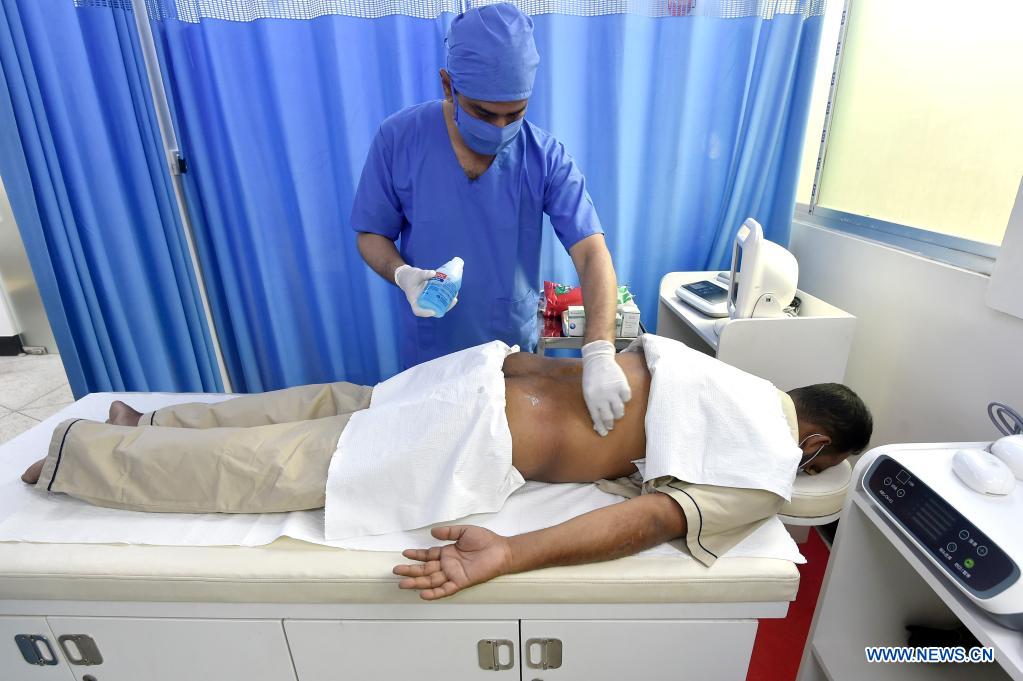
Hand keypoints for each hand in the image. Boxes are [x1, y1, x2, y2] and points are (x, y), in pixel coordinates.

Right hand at [393, 525, 511, 599]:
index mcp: (448, 553)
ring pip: (431, 580)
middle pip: (425, 569)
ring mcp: (453, 574)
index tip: (405, 554)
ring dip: (417, 582)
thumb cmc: (486, 541)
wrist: (501, 551)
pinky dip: (434, 593)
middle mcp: (448, 565)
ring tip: (403, 583)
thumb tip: (433, 532)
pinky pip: (445, 589)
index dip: (416, 555)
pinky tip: (423, 594)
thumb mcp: (464, 531)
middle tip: (397, 571)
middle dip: (410, 570)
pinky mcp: (460, 581)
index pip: (428, 556)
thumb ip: (448, 532)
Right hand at [394, 264, 458, 316]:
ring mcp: (428, 301)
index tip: (433, 312)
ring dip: (447, 302)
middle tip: (452, 300)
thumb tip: (433, 273)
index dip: (425, 313)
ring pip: (438, 305)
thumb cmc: (410, 278)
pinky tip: (453, 292)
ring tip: (455, 296)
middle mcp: (422, 303)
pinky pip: (440, 299)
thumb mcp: (415, 275)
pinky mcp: (432, 297)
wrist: (409, 277)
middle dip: (443, 307)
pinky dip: (446, 297)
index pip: (418, 311)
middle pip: (432, 309)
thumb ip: (423, 274)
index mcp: (414, 301)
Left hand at [581, 340, 631, 436]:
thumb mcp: (587, 392)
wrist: (598, 360)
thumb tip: (598, 423)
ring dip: (618, 414)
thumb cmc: (591, 378)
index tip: (604, 433)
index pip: (597, 418)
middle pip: (609, 417)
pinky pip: (626, 398)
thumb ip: (593, 406)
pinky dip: (625, 399)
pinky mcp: (622, 385)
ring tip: (617, 413)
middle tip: (611, 426)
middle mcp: (602, 398)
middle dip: (610, 424)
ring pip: (619, 410)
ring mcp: (613, 392)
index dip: (601, 427)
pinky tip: (621, 397)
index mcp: (591, 400)